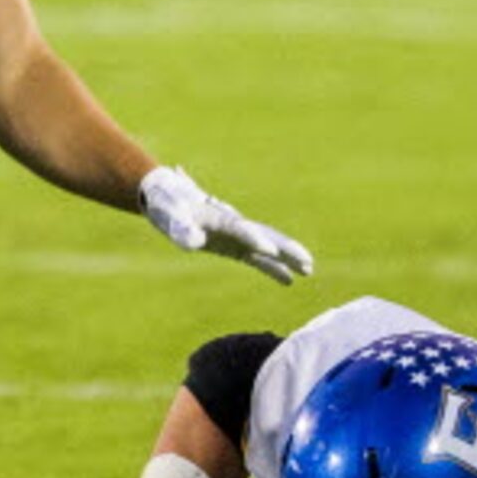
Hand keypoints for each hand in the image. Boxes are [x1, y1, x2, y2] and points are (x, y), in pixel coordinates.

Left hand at [139, 166, 311, 283]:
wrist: (167, 196)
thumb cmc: (167, 206)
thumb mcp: (170, 217)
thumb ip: (182, 229)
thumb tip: (194, 242)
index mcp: (219, 217)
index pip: (240, 229)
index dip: (253, 238)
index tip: (268, 250)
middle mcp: (234, 225)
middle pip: (265, 235)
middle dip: (285, 249)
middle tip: (307, 261)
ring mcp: (236, 235)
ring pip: (268, 247)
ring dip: (287, 258)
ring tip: (309, 271)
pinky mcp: (234, 245)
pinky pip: (257, 258)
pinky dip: (272, 267)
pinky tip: (289, 281)